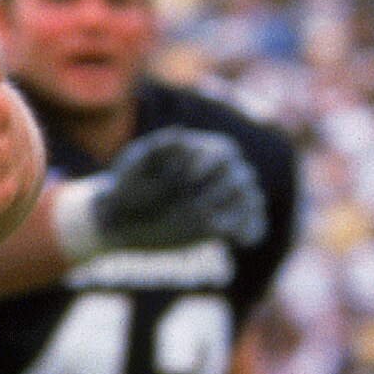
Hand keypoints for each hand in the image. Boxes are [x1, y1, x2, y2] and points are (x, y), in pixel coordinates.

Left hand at [85, 126, 266, 253]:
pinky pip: (252, 226)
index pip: (223, 152)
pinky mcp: (224, 227)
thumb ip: (156, 148)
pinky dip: (252, 230)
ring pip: (251, 199)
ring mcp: (222, 201)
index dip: (209, 163)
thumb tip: (180, 133)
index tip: (188, 178)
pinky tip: (238, 239)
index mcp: (200, 152)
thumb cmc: (126, 185)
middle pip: (242, 175)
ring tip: (213, 223)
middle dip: (222, 189)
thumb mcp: (133, 163)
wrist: (121, 219)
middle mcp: (217, 175)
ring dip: (240, 210)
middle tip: (197, 207)